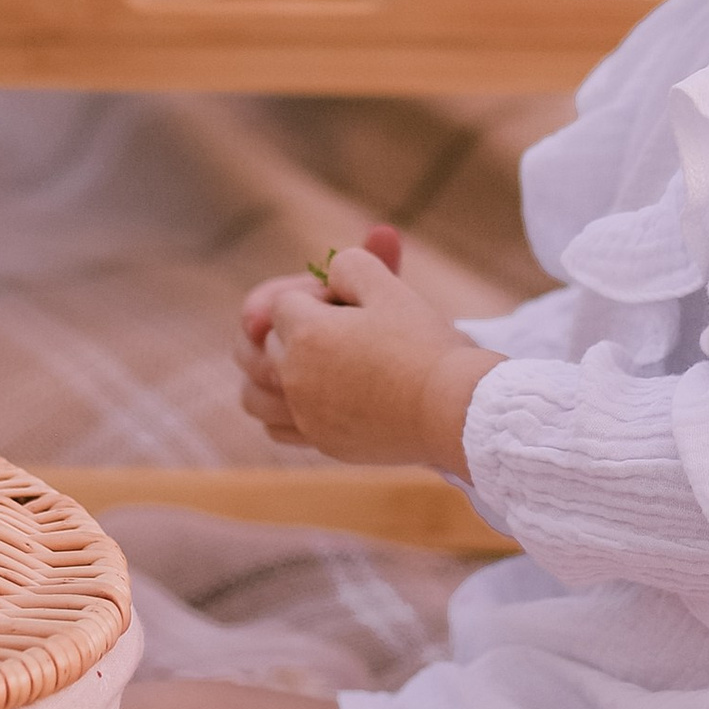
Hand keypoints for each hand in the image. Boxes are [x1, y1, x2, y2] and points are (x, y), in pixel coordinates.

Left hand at [236, 230, 496, 474]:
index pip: (283, 304)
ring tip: (300, 361)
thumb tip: (330, 272)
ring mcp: (304, 416)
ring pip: (254, 393)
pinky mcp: (321, 443)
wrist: (454, 410)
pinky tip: (305, 398)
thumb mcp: (391, 288)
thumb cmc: (425, 345)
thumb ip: (352, 266)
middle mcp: (295, 377)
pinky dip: (280, 410)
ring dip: (268, 372)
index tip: (350, 302)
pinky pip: (276, 428)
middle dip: (293, 330)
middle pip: (268, 344)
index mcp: (306, 335)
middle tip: (339, 327)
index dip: (314, 296)